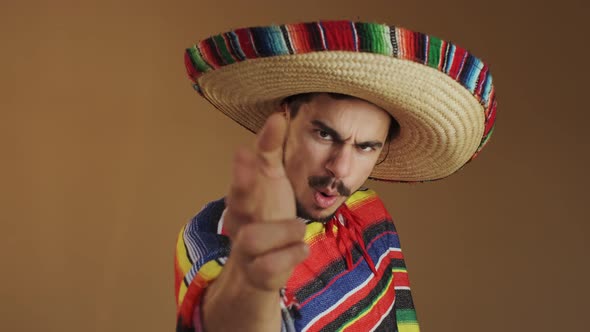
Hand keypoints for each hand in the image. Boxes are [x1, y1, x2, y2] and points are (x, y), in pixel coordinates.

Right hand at [224, 112, 307, 289]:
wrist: (260, 266)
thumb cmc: (266, 213)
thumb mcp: (270, 181)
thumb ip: (271, 151)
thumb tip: (277, 115)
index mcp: (243, 197)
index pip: (240, 179)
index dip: (242, 168)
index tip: (244, 151)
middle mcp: (241, 222)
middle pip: (236, 205)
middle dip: (241, 185)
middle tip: (248, 165)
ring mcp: (247, 250)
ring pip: (253, 240)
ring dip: (282, 230)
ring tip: (300, 228)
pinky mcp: (259, 274)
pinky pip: (270, 267)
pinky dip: (289, 256)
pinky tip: (301, 249)